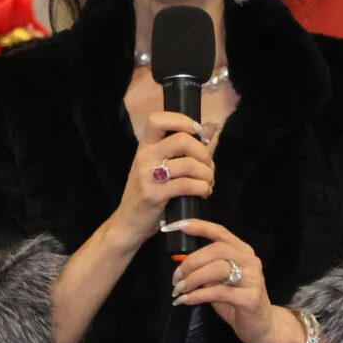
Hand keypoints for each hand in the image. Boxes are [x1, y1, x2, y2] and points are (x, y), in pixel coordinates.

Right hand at [106, 112, 214, 253]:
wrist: (128, 223)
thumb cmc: (150, 192)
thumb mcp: (163, 166)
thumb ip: (189, 147)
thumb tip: (213, 126)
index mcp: (146, 145)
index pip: (157, 119)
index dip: (182, 121)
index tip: (198, 133)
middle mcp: (144, 156)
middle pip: (182, 140)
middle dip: (203, 153)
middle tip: (208, 165)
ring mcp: (147, 175)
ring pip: (189, 164)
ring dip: (207, 174)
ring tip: (207, 182)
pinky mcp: (153, 194)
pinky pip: (187, 185)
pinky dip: (202, 188)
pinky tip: (203, 192)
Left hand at [166, 219, 305, 342]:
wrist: (262, 326)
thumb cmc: (237, 301)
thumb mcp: (221, 281)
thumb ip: (207, 269)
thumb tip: (182, 262)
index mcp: (243, 251)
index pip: (220, 232)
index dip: (199, 226)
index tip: (179, 226)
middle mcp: (250, 261)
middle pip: (217, 250)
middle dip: (191, 262)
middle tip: (176, 278)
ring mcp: (253, 279)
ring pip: (218, 269)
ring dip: (193, 279)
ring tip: (179, 290)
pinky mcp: (250, 298)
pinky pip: (219, 292)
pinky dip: (198, 295)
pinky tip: (186, 300)